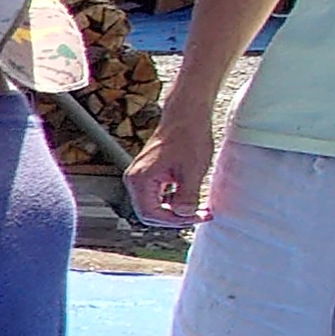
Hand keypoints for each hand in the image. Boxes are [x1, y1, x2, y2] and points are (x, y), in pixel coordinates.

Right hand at [125, 111, 217, 225]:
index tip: (195, 217)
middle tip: (199, 214)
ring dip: (176, 210)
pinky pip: (157, 195)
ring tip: (199, 208)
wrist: (186, 115)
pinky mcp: (149, 173)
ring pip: (154, 205)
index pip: (150, 214)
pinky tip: (190, 196)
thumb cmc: (188, 135)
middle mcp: (134, 179)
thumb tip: (184, 215)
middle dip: (176, 217)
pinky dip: (173, 200)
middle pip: (150, 213)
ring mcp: (140, 176)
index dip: (174, 220)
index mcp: (140, 179)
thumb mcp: (192, 170)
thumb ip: (187, 196)